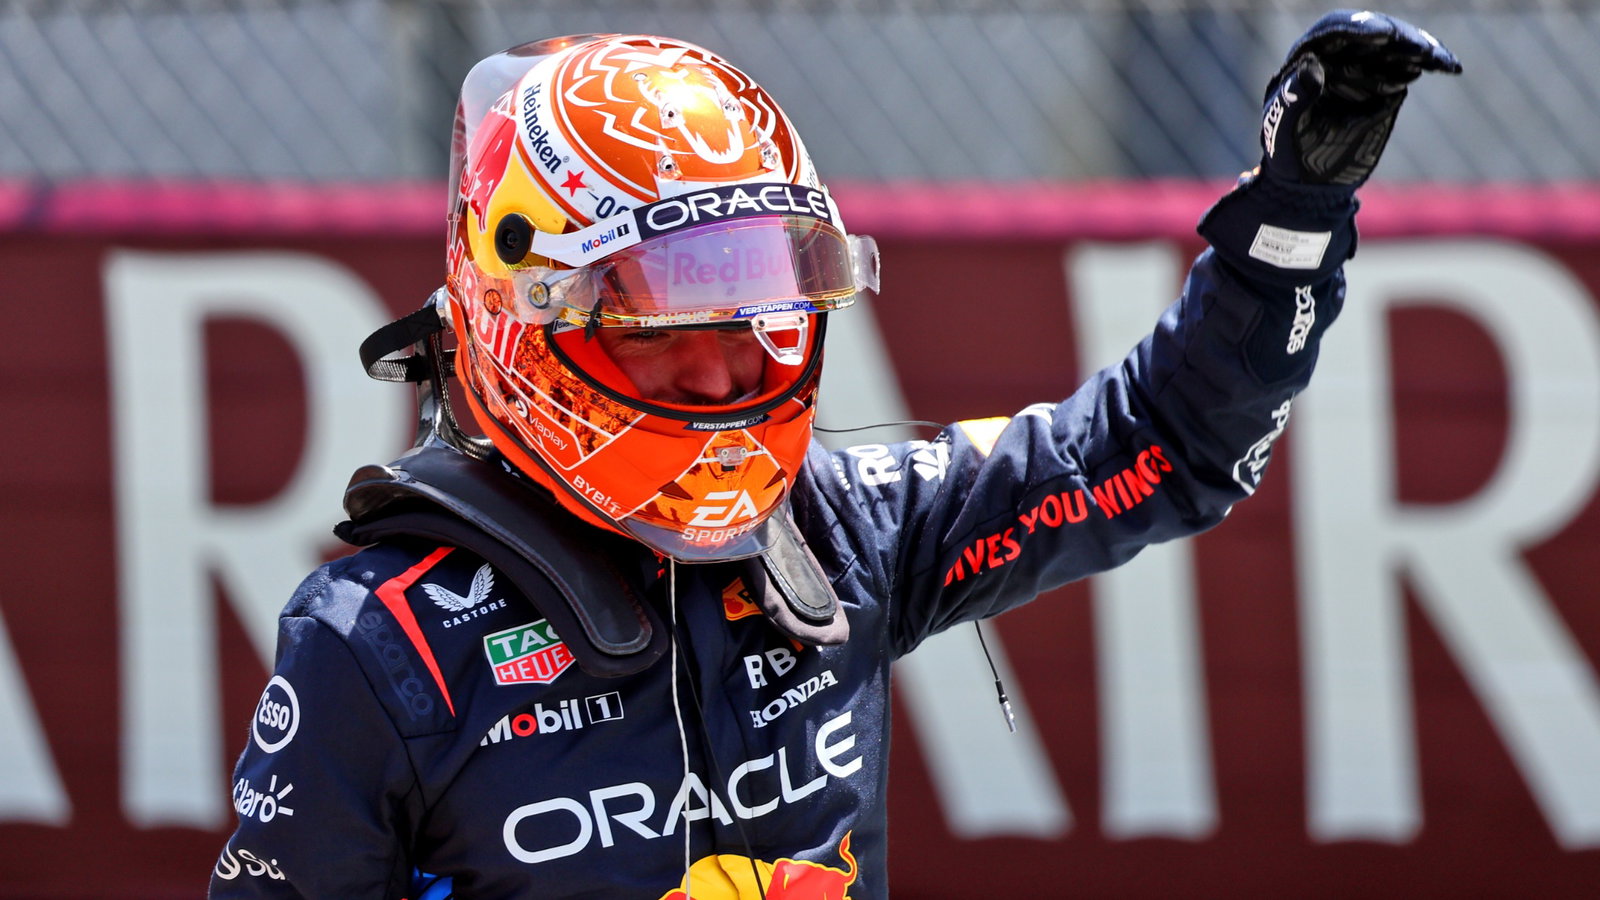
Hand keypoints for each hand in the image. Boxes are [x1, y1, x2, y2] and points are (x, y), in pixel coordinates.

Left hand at [1260, 9, 1461, 186]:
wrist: (1308, 182)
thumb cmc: (1286, 153)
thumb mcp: (1284, 126)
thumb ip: (1294, 96)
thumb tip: (1310, 64)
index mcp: (1309, 58)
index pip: (1335, 31)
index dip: (1359, 28)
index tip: (1382, 35)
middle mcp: (1338, 55)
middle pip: (1373, 32)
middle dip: (1398, 37)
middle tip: (1421, 49)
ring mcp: (1364, 67)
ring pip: (1396, 45)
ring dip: (1420, 47)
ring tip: (1439, 59)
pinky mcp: (1385, 82)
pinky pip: (1410, 65)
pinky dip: (1430, 62)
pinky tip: (1447, 66)